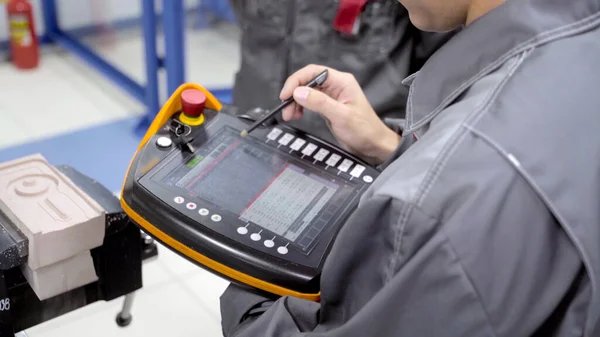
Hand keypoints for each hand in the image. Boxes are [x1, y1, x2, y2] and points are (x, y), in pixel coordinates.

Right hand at [279, 65, 400, 164]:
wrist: (373, 145)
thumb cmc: (365, 130)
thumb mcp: (341, 116)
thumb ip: (319, 102)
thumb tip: (299, 92)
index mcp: (342, 82)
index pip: (313, 72)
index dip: (297, 81)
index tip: (286, 94)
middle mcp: (336, 86)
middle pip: (307, 81)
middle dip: (294, 93)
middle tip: (286, 108)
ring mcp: (331, 96)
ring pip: (306, 92)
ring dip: (295, 102)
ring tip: (290, 115)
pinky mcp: (328, 106)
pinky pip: (309, 102)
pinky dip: (300, 107)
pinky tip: (297, 115)